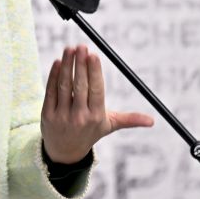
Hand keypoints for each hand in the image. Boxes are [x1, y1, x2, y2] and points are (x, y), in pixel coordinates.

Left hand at [40, 45, 153, 163]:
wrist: (65, 152)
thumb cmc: (90, 132)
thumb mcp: (109, 126)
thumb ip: (129, 120)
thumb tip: (152, 121)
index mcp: (97, 116)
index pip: (96, 90)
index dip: (94, 72)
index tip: (93, 55)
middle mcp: (80, 117)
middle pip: (80, 85)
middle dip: (81, 64)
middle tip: (81, 46)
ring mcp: (62, 116)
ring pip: (64, 86)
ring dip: (66, 65)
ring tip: (69, 49)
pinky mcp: (47, 114)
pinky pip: (51, 91)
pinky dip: (53, 75)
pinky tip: (58, 62)